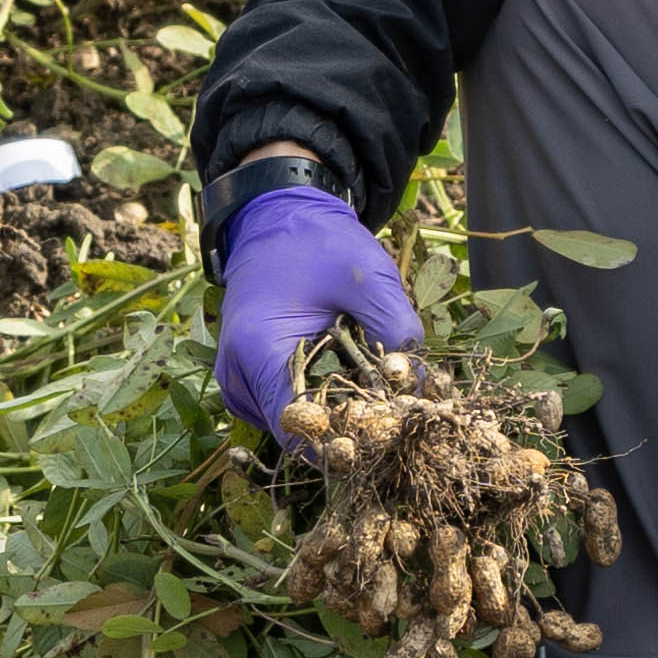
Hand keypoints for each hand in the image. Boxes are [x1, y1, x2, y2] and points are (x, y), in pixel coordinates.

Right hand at [212, 175, 417, 432]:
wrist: (278, 217)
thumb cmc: (317, 243)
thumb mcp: (366, 277)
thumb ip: (396, 327)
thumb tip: (419, 385)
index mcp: (257, 350)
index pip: (295, 429)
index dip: (341, 440)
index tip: (383, 433)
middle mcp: (237, 374)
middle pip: (292, 433)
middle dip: (342, 431)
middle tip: (389, 416)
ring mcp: (238, 378)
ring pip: (288, 426)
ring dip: (330, 419)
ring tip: (372, 396)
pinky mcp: (249, 376)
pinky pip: (283, 407)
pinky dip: (315, 404)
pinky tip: (347, 384)